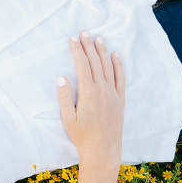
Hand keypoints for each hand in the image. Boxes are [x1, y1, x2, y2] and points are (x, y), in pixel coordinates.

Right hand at [57, 31, 124, 164]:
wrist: (103, 149)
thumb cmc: (81, 136)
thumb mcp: (67, 118)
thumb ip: (64, 97)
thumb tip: (61, 78)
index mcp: (88, 93)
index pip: (82, 66)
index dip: (77, 51)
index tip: (72, 39)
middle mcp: (102, 90)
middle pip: (95, 62)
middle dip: (89, 46)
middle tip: (84, 32)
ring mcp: (113, 94)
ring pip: (108, 67)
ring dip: (103, 51)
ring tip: (98, 38)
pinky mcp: (120, 99)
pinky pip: (120, 78)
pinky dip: (118, 65)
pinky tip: (116, 55)